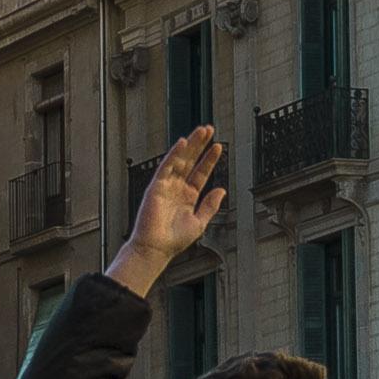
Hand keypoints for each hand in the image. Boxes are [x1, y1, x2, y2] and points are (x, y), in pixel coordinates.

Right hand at [108, 128, 229, 289]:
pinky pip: (166, 166)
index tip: (218, 147)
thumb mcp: (200, 222)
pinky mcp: (156, 186)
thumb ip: (210, 206)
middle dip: (200, 145)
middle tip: (209, 129)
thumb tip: (222, 190)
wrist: (156, 249)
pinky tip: (183, 143)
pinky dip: (174, 154)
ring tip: (201, 131)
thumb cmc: (174, 240)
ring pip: (180, 160)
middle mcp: (177, 188)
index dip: (210, 159)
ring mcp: (166, 186)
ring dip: (191, 145)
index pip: (201, 173)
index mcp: (188, 196)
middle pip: (191, 161)